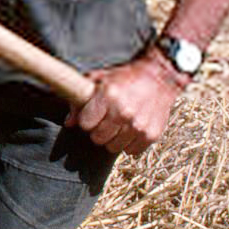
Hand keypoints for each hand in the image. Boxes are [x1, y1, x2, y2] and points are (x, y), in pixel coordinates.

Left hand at [65, 51, 185, 155]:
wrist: (159, 77)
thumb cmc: (125, 77)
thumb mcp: (98, 79)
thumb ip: (80, 99)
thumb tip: (69, 122)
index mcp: (108, 96)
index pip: (85, 124)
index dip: (87, 120)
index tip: (92, 116)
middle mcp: (123, 112)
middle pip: (98, 138)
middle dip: (98, 131)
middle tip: (105, 121)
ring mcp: (138, 125)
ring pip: (113, 147)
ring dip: (114, 139)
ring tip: (119, 125)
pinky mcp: (151, 135)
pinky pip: (131, 151)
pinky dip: (130, 144)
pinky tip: (131, 130)